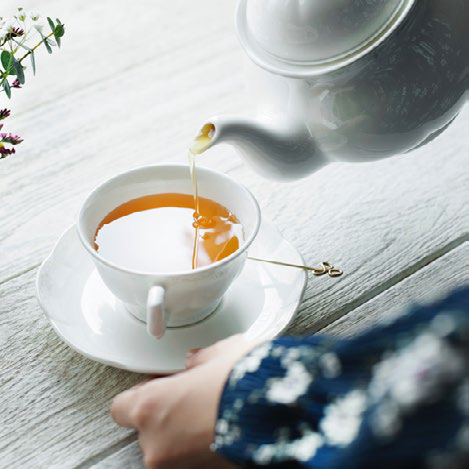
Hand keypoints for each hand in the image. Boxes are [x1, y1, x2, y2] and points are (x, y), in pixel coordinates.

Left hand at [110, 335, 260, 468]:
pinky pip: (193, 457)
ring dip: (186, 432)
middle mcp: (157, 443)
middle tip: (192, 397)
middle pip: (147, 429)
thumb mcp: (221, 354)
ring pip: (171, 446)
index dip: (142, 394)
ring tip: (214, 412)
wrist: (282, 411)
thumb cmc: (247, 380)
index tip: (159, 386)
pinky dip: (204, 444)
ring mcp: (179, 466)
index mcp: (151, 407)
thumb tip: (197, 360)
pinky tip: (224, 425)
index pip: (121, 407)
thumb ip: (199, 359)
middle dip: (167, 415)